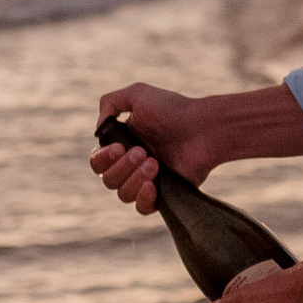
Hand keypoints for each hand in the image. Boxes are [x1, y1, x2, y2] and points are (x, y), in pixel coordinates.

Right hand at [90, 83, 218, 212]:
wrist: (204, 128)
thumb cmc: (174, 110)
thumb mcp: (137, 94)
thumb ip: (110, 102)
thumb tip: (99, 128)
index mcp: (123, 144)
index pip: (98, 162)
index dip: (103, 159)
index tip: (119, 147)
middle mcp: (132, 165)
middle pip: (108, 180)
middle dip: (122, 166)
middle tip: (143, 151)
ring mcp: (147, 180)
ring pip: (123, 194)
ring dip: (134, 178)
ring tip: (154, 163)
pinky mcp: (164, 195)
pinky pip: (142, 208)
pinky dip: (143, 198)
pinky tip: (153, 185)